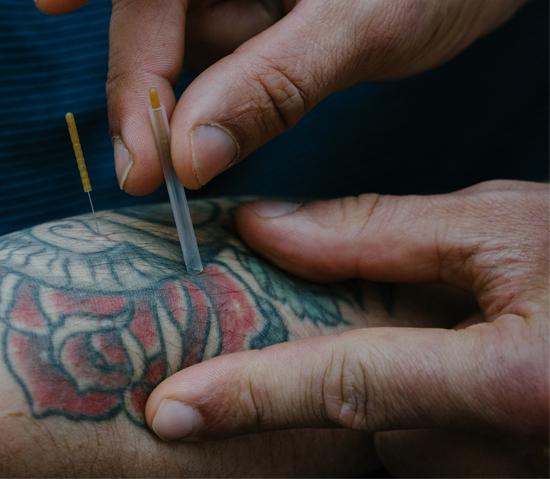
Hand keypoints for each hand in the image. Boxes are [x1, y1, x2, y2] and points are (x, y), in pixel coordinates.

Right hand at [36, 0, 547, 193]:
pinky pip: (199, 33)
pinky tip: (244, 97)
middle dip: (146, 75)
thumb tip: (185, 156)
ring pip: (168, 16)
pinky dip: (217, 80)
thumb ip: (275, 83)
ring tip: (236, 114)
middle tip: (144, 165)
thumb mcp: (374, 15)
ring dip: (191, 85)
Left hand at [143, 180, 548, 476]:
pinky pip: (431, 456)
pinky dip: (424, 416)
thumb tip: (261, 228)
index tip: (167, 410)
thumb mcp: (500, 227)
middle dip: (350, 365)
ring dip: (394, 391)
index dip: (250, 396)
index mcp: (516, 384)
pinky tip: (468, 365)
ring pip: (397, 445)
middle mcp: (515, 458)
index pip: (347, 385)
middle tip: (400, 311)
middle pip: (367, 421)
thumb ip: (373, 234)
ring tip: (466, 336)